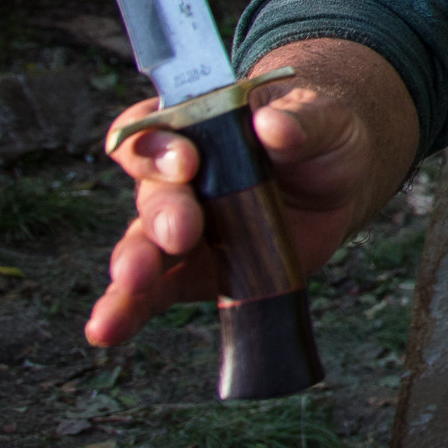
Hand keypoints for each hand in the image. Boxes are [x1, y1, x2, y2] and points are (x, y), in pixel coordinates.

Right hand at [87, 41, 416, 347]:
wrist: (340, 181)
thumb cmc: (321, 135)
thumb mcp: (323, 118)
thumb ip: (300, 121)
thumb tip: (273, 125)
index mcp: (196, 127)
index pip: (152, 128)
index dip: (158, 146)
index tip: (187, 162)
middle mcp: (174, 178)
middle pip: (152, 192)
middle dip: (163, 212)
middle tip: (182, 232)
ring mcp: (178, 229)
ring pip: (140, 246)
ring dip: (133, 266)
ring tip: (131, 283)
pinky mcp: (189, 273)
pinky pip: (151, 294)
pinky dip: (127, 311)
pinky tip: (108, 329)